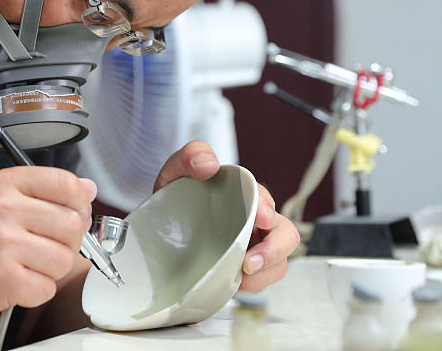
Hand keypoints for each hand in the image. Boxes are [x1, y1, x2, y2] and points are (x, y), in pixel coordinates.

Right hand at [0, 166, 96, 316]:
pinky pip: (47, 288)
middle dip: (68, 241)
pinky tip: (17, 280)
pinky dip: (37, 290)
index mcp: (5, 184)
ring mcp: (3, 246)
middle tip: (47, 245)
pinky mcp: (3, 281)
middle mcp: (3, 210)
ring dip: (52, 268)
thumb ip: (44, 188)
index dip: (81, 203)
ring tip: (27, 264)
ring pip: (64, 260)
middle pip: (72, 225)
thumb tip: (88, 188)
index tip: (76, 214)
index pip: (66, 184)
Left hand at [153, 141, 299, 291]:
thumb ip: (190, 156)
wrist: (156, 228)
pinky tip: (232, 282)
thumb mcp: (174, 172)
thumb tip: (209, 164)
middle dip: (276, 249)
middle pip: (285, 234)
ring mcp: (251, 247)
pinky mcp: (243, 270)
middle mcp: (253, 221)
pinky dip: (252, 285)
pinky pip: (261, 281)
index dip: (267, 208)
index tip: (261, 217)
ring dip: (265, 273)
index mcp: (242, 195)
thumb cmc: (173, 197)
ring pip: (279, 262)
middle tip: (250, 262)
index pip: (264, 198)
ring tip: (240, 277)